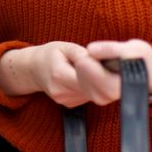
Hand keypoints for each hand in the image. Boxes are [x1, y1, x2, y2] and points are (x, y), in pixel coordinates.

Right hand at [0, 43, 119, 107]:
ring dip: (103, 84)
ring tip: (104, 70)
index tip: (114, 64)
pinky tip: (92, 78)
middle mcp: (62, 92)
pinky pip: (90, 97)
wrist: (32, 69)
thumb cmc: (50, 54)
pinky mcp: (70, 105)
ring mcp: (66, 101)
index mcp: (59, 75)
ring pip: (96, 96)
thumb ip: (82, 54)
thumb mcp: (64, 47)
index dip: (103, 73)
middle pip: (96, 93)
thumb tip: (101, 60)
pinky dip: (95, 87)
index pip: (88, 80)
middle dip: (110, 81)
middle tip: (119, 69)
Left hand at [84, 40, 151, 95]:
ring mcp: (96, 98)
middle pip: (79, 66)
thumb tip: (90, 50)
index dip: (92, 53)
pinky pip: (78, 75)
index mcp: (113, 88)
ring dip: (88, 62)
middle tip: (106, 55)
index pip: (85, 64)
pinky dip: (87, 68)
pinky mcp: (90, 95)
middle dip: (89, 56)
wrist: (149, 75)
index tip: (104, 50)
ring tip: (107, 62)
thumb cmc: (143, 60)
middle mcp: (103, 97)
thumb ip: (113, 49)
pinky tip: (102, 69)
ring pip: (77, 70)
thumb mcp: (136, 50)